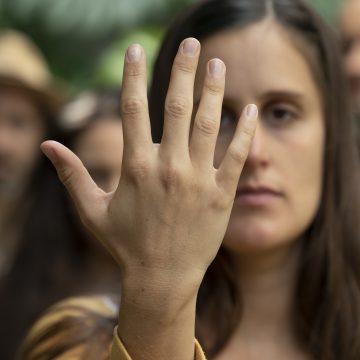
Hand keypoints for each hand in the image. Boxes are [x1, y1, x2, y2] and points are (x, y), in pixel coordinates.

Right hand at [41, 37, 256, 308]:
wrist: (162, 277)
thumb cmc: (126, 245)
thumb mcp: (92, 211)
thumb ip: (72, 175)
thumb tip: (47, 145)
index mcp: (136, 167)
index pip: (134, 108)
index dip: (133, 76)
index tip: (135, 50)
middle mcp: (169, 167)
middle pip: (176, 106)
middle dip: (182, 70)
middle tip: (190, 42)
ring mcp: (198, 180)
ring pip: (209, 124)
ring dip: (214, 90)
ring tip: (217, 63)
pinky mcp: (221, 195)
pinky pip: (236, 155)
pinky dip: (245, 131)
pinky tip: (249, 108)